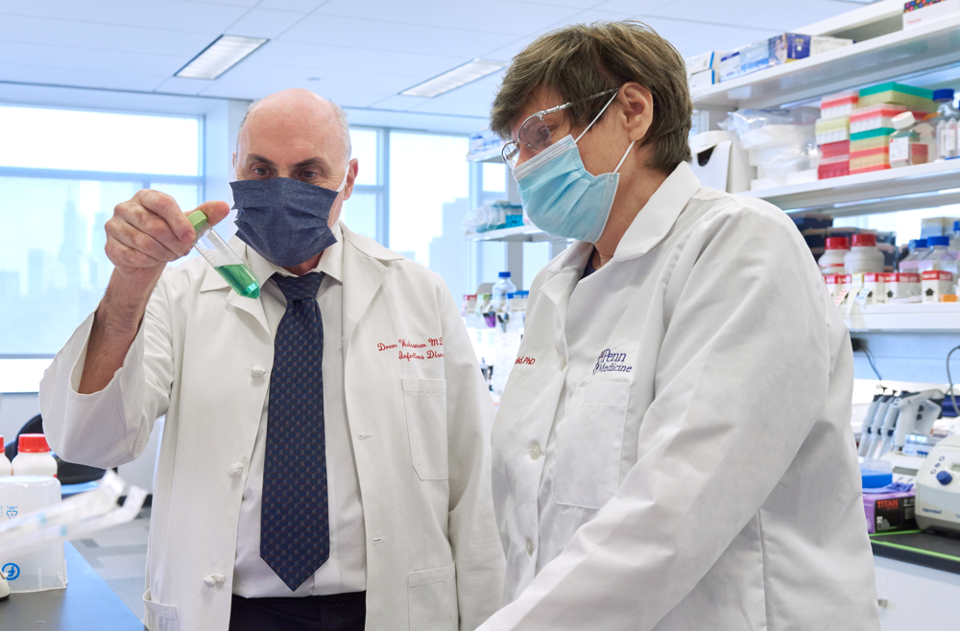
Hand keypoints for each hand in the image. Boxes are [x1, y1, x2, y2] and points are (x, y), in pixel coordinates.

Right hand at [79, 192, 229, 393]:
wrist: (145, 259)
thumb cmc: (166, 237)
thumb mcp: (187, 226)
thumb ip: (204, 216)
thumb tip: (224, 206)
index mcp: (146, 197)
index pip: (163, 203)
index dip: (179, 221)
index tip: (191, 237)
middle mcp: (125, 208)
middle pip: (154, 225)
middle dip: (174, 243)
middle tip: (182, 251)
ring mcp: (114, 226)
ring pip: (144, 243)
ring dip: (163, 254)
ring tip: (170, 254)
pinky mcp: (110, 246)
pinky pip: (133, 257)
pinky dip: (149, 262)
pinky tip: (153, 260)